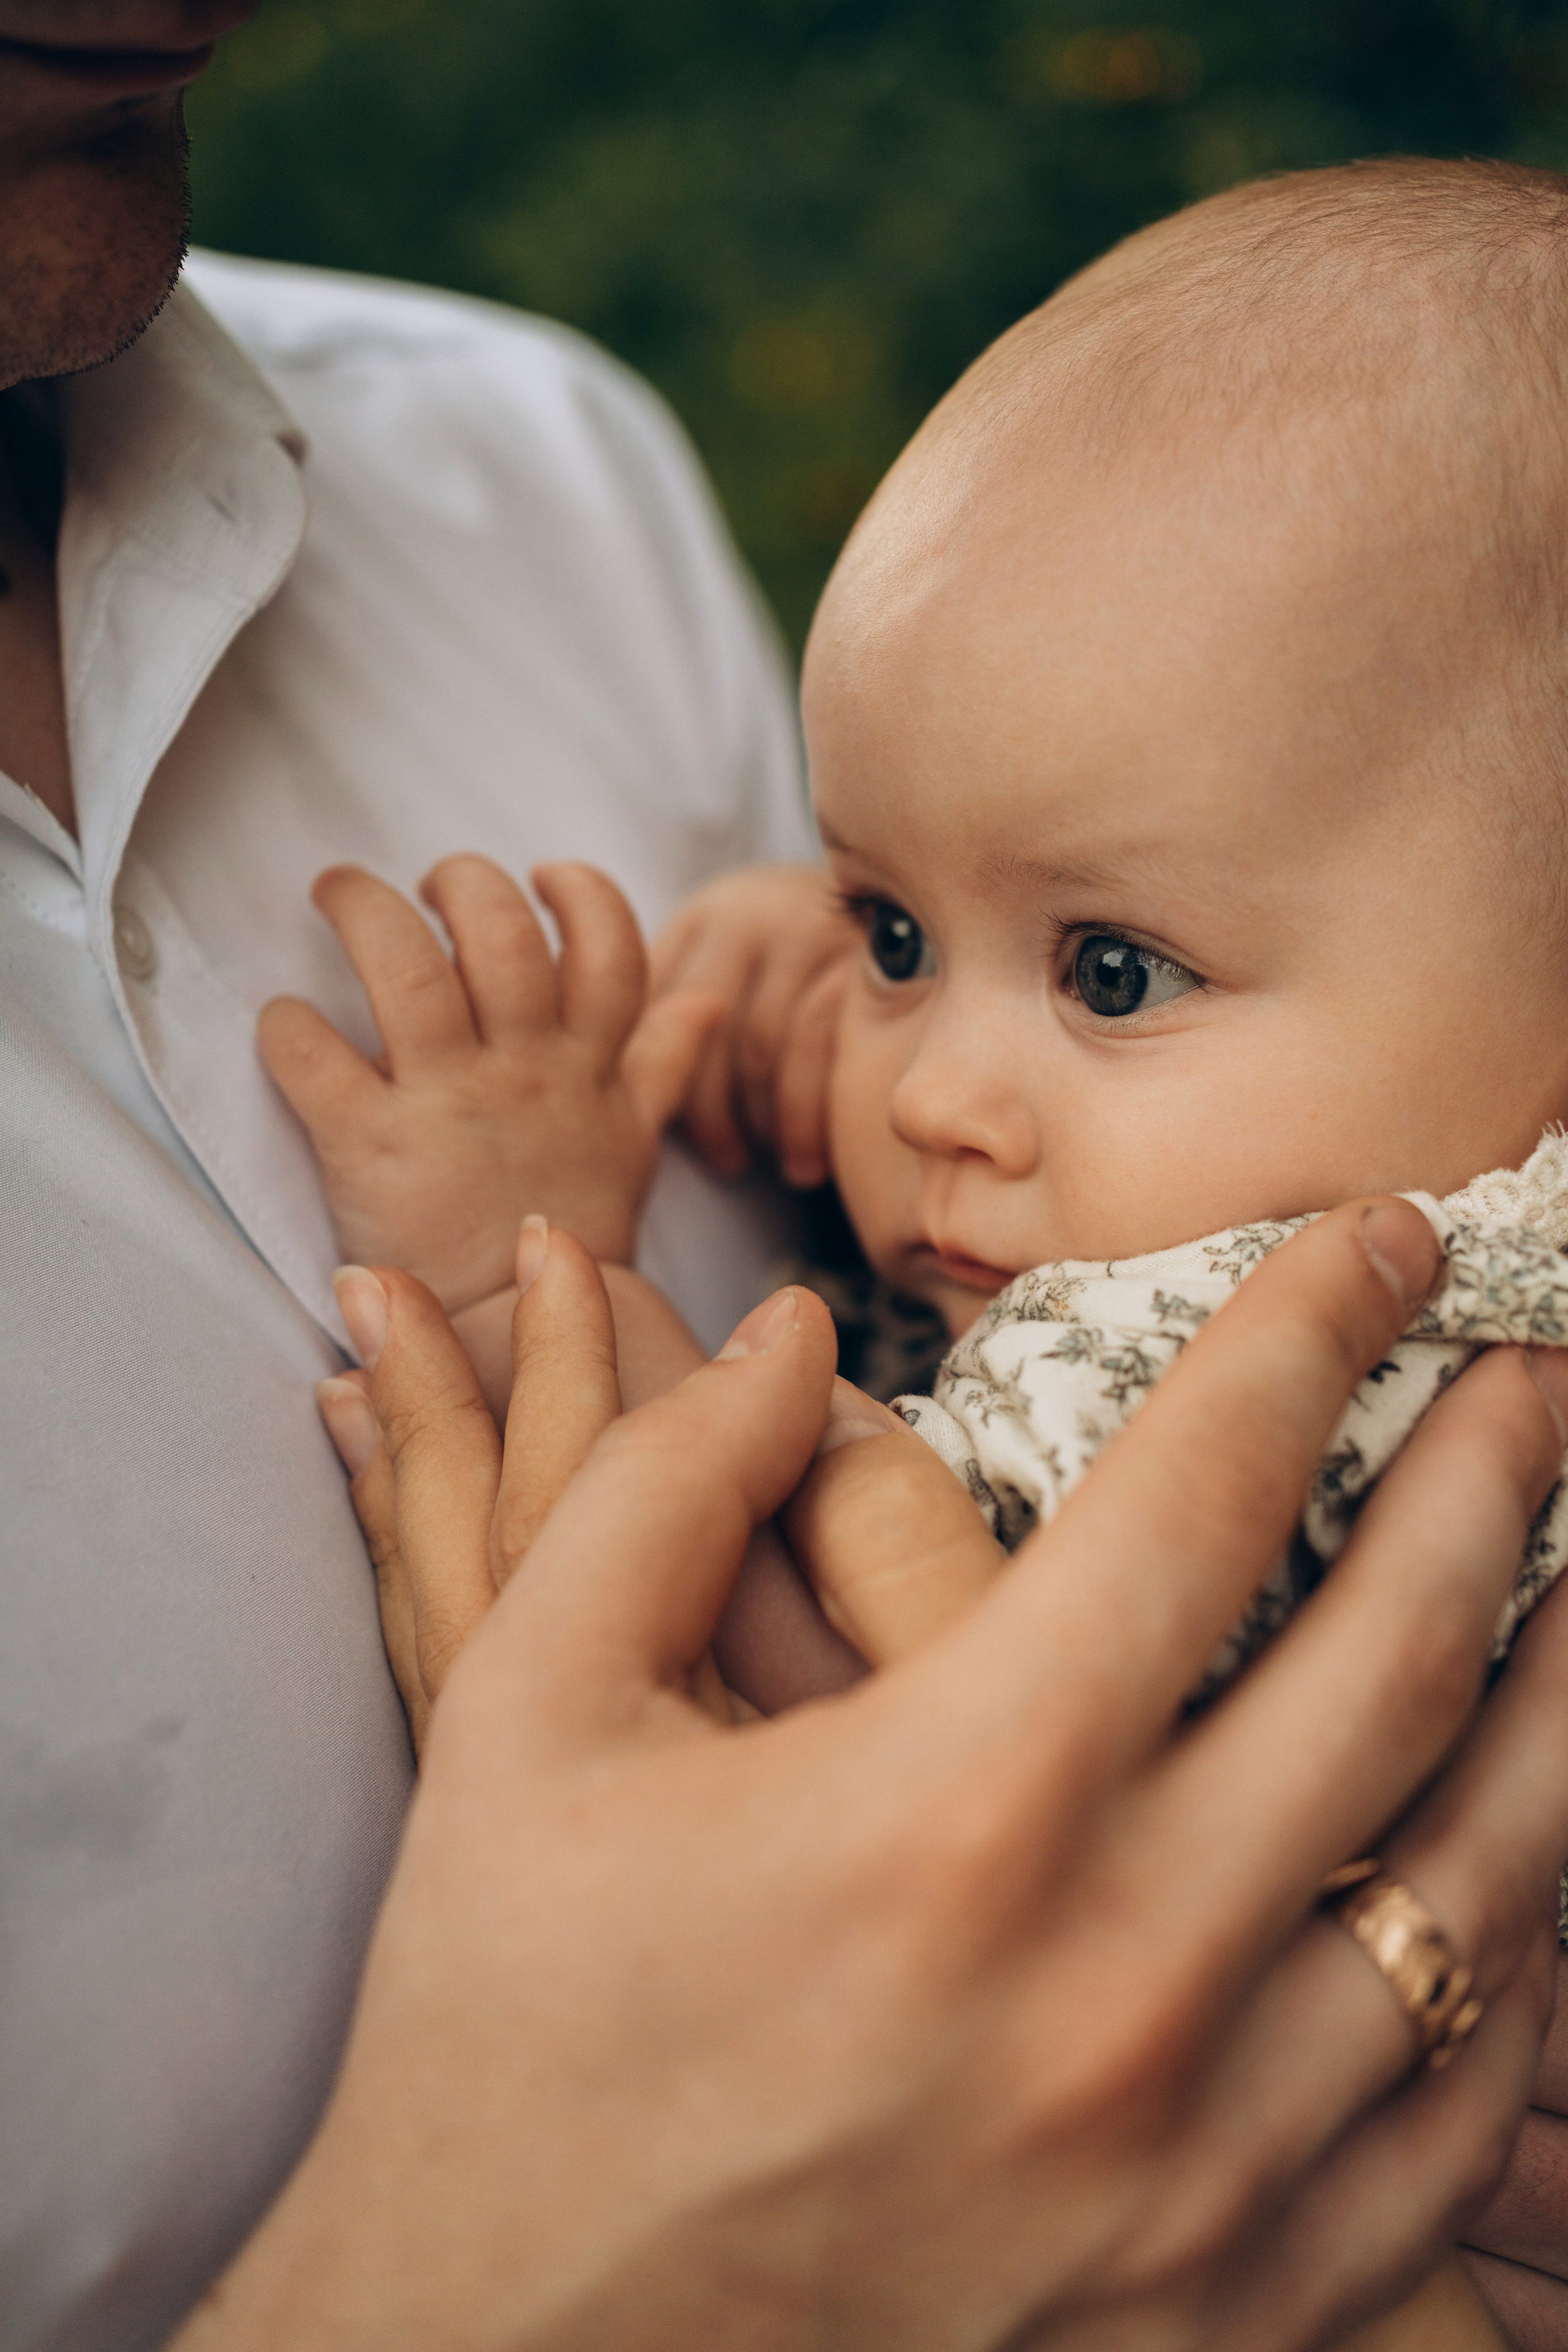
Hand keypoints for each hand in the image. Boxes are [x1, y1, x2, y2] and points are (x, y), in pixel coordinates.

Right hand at [202, 1197, 1567, 2351]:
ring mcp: (1210, 2167)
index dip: (1306, 1330)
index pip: (1196, 1496)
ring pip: (1485, 1887)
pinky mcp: (1241, 2304)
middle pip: (1392, 1662)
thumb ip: (665, 1485)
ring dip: (1558, 1700)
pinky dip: (1520, 1952)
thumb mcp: (522, 1716)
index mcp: (950, 1812)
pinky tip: (1521, 1857)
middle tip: (1532, 1369)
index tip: (1375, 1234)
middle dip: (1489, 1475)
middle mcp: (1122, 1984)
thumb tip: (798, 1335)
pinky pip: (1461, 2109)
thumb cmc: (507, 2031)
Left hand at [258, 856, 718, 1311]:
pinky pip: (316, 1058)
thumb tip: (709, 999)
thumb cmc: (567, 1226)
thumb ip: (663, 1063)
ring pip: (407, 968)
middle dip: (459, 883)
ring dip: (363, 910)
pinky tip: (286, 1022)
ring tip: (339, 892)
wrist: (512, 1337)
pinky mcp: (369, 1144)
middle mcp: (521, 1070)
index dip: (579, 893)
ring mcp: (446, 1103)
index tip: (541, 879)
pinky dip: (289, 1027)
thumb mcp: (633, 1141)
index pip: (609, 944)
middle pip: (499, 932)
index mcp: (584, 1064)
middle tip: (424, 889)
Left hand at [649, 861, 856, 1184]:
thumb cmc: (821, 964)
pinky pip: (814, 1053)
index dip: (663, 1079)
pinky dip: (803, 1119)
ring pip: (758, 1047)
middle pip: (702, 1029)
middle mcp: (752, 910)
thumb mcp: (751, 963)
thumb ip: (694, 1003)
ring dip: (763, 1124)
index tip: (668, 1136)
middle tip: (726, 1165)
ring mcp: (809, 929)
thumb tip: (629, 1088)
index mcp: (710, 913)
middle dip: (708, 1113)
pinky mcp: (861, 960)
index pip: (659, 1006)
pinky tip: (811, 1161)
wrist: (928, 914)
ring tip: (781, 1169)